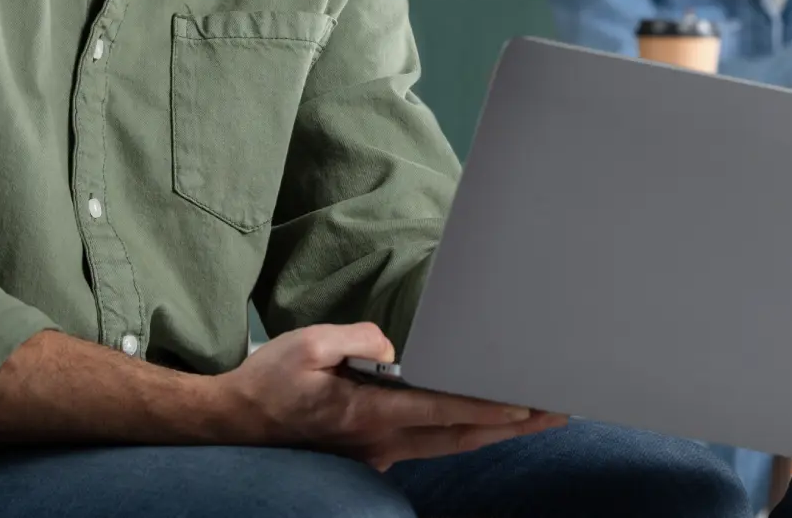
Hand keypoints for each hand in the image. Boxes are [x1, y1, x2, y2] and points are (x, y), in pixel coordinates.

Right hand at [218, 322, 564, 467]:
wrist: (234, 424)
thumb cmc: (268, 381)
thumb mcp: (305, 345)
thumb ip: (356, 339)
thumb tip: (393, 347)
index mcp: (367, 413)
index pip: (440, 411)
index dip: (485, 407)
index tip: (524, 404)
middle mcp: (380, 440)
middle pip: (460, 436)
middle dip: (512, 425)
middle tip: (557, 412)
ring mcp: (378, 452)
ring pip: (449, 444)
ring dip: (495, 430)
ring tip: (536, 416)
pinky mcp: (372, 451)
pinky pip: (429, 442)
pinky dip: (463, 431)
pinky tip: (486, 419)